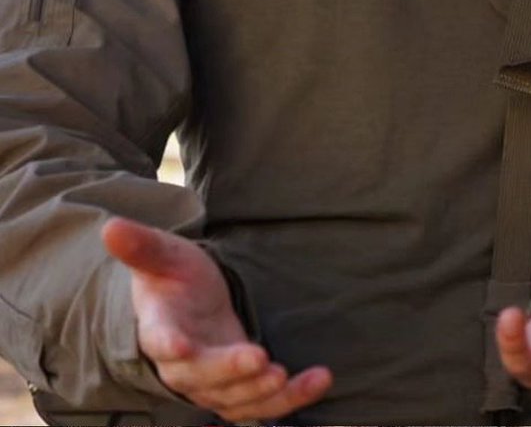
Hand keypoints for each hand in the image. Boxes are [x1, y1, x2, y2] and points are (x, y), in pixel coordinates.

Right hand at [102, 217, 331, 423]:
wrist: (185, 306)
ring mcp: (213, 381)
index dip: (170, 345)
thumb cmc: (172, 278)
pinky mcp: (240, 387)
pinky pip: (265, 403)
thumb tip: (110, 227)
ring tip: (287, 377)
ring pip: (234, 400)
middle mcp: (184, 365)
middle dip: (230, 372)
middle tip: (261, 359)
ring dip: (262, 395)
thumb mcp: (162, 254)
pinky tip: (320, 379)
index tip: (182, 346)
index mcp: (159, 329)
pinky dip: (292, 398)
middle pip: (203, 378)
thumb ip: (141, 246)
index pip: (161, 341)